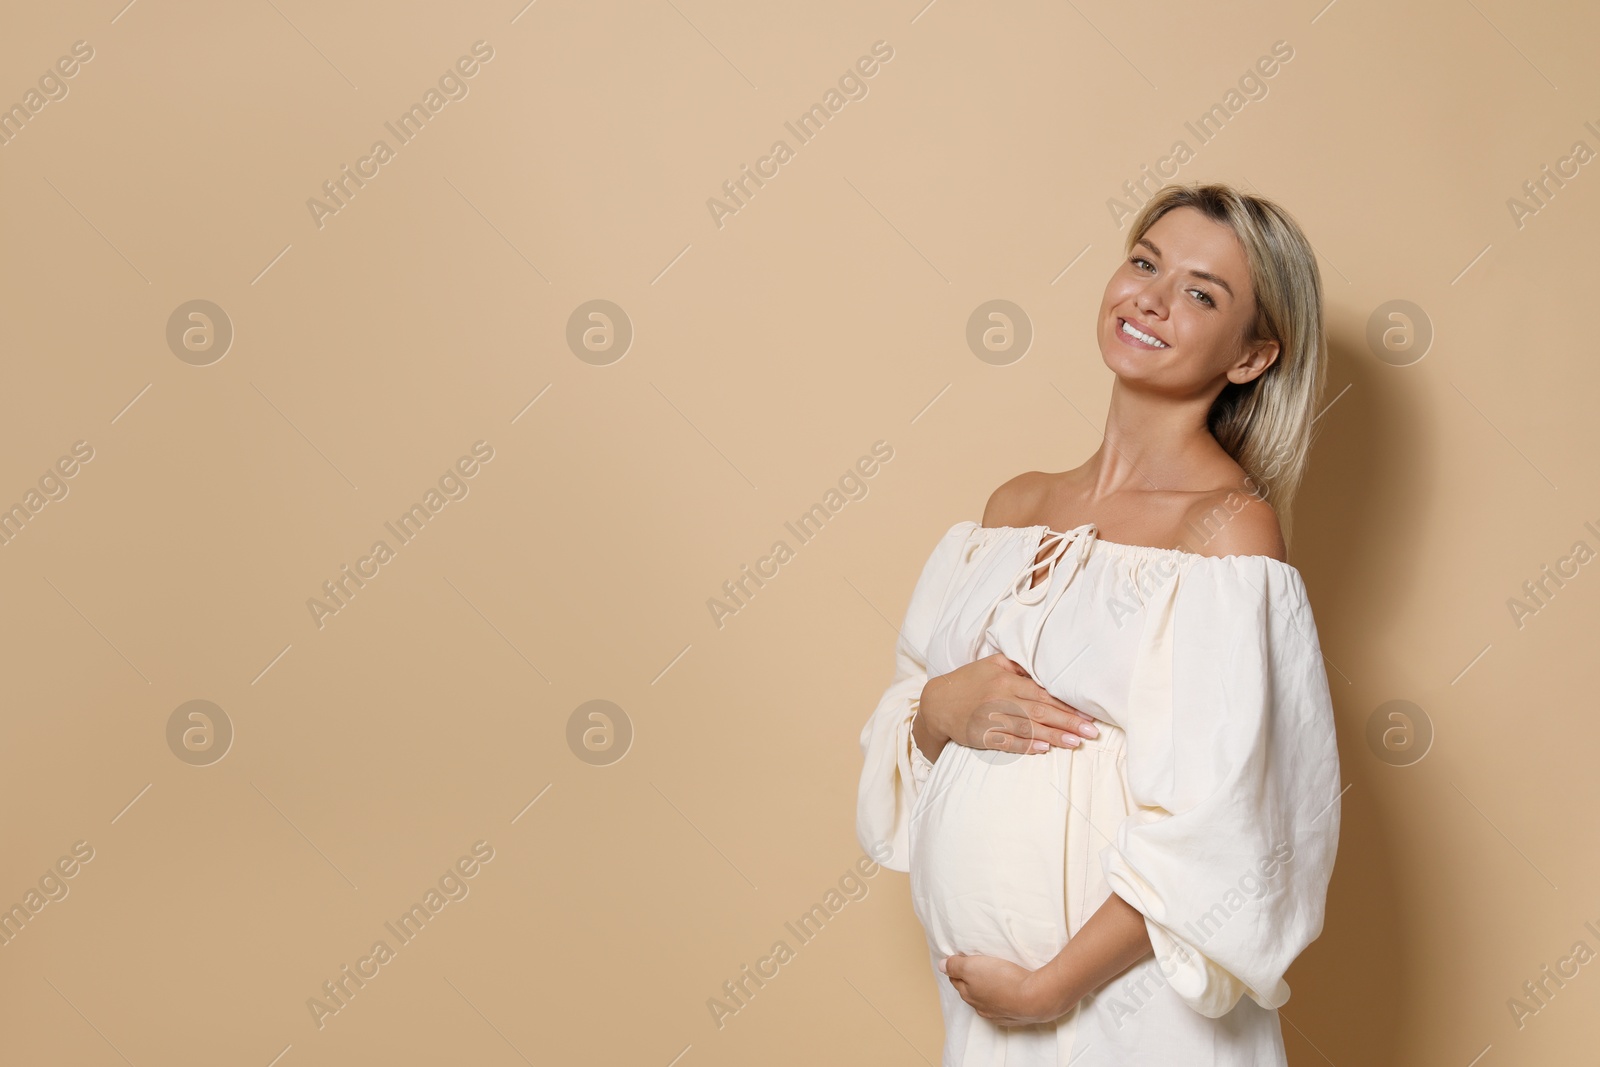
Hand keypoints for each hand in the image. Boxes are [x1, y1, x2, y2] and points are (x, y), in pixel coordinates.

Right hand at [915, 653, 1098, 761]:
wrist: (936, 703)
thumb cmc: (968, 681)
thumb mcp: (991, 664)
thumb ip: (1018, 665)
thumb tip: (1044, 670)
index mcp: (1006, 680)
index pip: (1042, 693)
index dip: (1066, 704)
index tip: (1087, 713)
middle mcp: (1000, 698)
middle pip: (1040, 711)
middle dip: (1068, 722)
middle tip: (1091, 732)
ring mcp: (991, 718)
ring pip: (1027, 728)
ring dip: (1053, 736)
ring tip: (1075, 742)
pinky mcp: (982, 735)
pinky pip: (1007, 742)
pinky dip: (1026, 746)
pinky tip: (1043, 749)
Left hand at [939, 952, 1068, 1025]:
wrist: (1035, 999)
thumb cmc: (1003, 980)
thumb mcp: (972, 966)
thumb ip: (955, 966)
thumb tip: (941, 966)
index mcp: (969, 994)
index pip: (956, 981)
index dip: (957, 969)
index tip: (960, 961)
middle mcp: (981, 1007)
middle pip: (970, 992)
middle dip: (970, 981)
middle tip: (975, 968)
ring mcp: (998, 1014)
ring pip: (987, 1001)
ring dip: (988, 991)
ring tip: (993, 979)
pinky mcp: (1015, 1016)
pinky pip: (1004, 1008)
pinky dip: (1003, 1000)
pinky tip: (1008, 994)